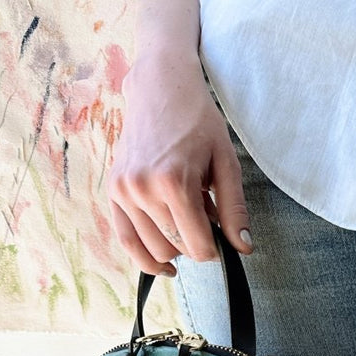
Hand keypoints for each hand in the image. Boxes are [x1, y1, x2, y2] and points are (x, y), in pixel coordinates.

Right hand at [107, 54, 251, 275]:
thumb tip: (243, 248)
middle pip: (176, 248)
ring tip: (185, 215)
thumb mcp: (227, 163)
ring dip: (174, 243)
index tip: (223, 241)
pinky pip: (126, 240)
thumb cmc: (198, 123)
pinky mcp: (113, 191)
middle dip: (196, 243)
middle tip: (206, 217)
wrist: (160, 90)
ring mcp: (123, 191)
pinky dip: (145, 257)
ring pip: (153, 248)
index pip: (198, 245)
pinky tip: (164, 265)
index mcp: (174, 182)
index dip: (215, 249)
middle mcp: (143, 189)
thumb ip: (234, 209)